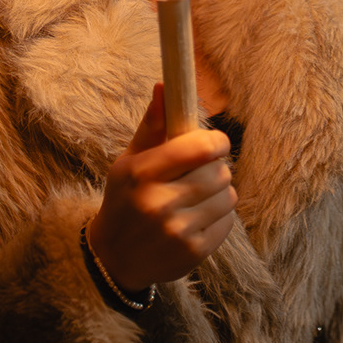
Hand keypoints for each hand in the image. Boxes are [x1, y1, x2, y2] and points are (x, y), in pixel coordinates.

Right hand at [85, 84, 236, 291]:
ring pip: (228, 195)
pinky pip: (228, 221)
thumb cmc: (125, 199)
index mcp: (141, 173)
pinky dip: (219, 216)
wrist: (114, 258)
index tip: (216, 143)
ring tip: (197, 197)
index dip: (217, 141)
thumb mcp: (129, 161)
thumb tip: (164, 85)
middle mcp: (159, 203)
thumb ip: (152, 125)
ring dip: (220, 192)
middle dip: (214, 168)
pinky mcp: (193, 253)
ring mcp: (177, 231)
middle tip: (198, 174)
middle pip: (219, 171)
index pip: (200, 147)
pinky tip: (197, 218)